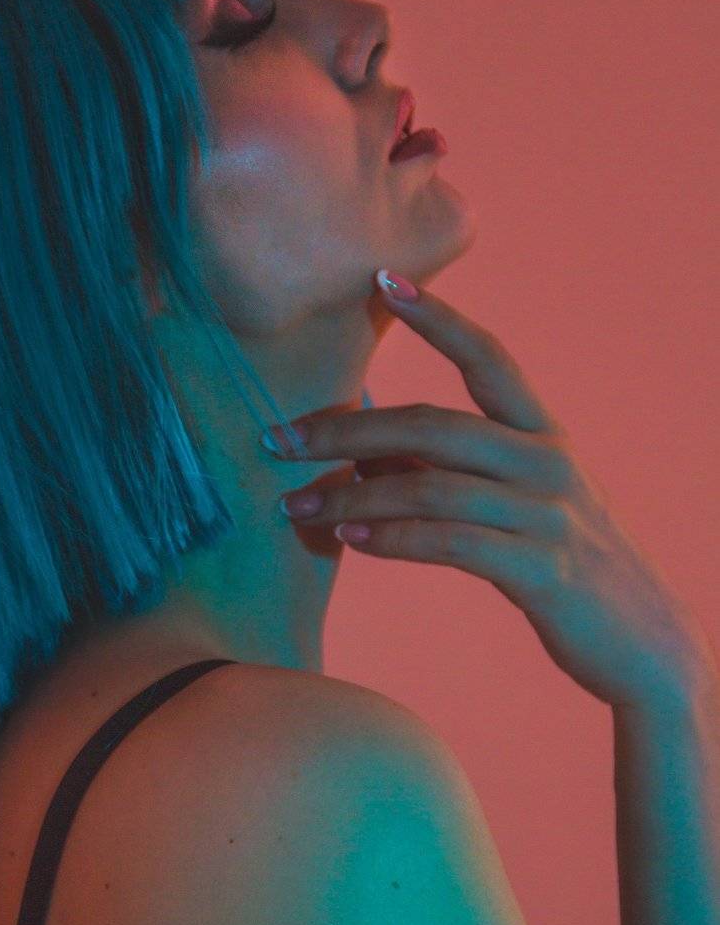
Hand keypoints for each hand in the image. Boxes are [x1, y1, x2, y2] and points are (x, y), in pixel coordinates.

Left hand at [263, 274, 713, 710]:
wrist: (644, 643)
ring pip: (430, 487)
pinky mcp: (542, 571)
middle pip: (433, 426)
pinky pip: (451, 543)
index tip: (384, 281)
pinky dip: (393, 539)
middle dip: (346, 430)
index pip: (488, 358)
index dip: (438, 318)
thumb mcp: (515, 506)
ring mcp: (548, 515)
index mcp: (544, 435)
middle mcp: (548, 462)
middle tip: (279, 438)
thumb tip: (361, 455)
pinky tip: (350, 541)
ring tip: (296, 505)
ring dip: (351, 497)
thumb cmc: (563, 565)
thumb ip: (448, 472)